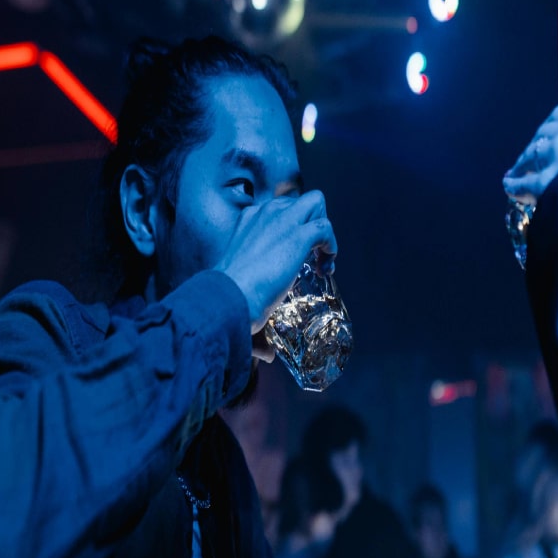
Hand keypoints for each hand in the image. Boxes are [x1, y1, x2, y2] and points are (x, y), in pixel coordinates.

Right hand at [215, 190, 336, 332]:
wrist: (228, 298)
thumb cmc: (227, 300)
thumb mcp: (238, 291)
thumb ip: (253, 311)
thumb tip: (265, 356)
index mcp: (248, 221)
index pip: (278, 210)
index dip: (291, 230)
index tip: (294, 258)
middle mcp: (264, 214)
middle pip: (300, 201)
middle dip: (311, 222)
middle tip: (311, 256)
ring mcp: (282, 222)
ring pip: (317, 203)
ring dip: (325, 228)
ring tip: (322, 261)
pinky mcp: (297, 235)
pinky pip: (325, 227)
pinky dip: (331, 245)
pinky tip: (324, 269)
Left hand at [503, 106, 557, 205]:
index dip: (554, 126)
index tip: (551, 135)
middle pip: (542, 133)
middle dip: (536, 145)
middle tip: (533, 157)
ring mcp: (552, 156)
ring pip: (530, 154)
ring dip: (522, 164)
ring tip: (516, 173)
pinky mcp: (542, 179)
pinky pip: (523, 183)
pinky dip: (514, 185)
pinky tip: (508, 186)